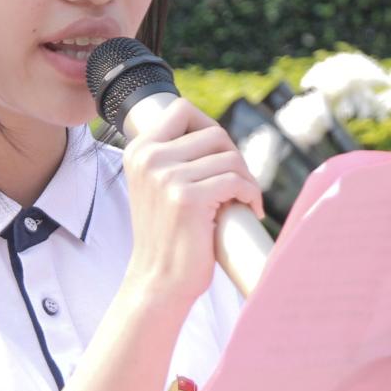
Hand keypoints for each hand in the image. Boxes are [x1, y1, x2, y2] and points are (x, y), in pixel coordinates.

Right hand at [120, 97, 263, 313]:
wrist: (158, 281)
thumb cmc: (166, 236)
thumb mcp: (157, 186)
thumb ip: (173, 157)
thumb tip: (217, 136)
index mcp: (138, 150)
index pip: (182, 109)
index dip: (209, 127)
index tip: (219, 156)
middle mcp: (149, 158)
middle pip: (214, 133)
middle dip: (234, 157)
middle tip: (238, 185)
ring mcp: (167, 176)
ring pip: (230, 158)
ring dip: (246, 180)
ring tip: (244, 200)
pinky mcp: (188, 198)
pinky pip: (236, 181)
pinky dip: (251, 195)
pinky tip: (250, 210)